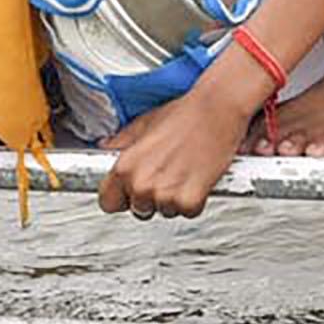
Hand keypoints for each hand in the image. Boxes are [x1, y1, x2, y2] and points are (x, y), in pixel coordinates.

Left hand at [96, 75, 259, 218]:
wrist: (217, 111)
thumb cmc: (184, 115)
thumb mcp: (143, 124)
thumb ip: (121, 142)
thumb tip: (106, 148)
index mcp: (125, 166)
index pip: (108, 202)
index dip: (121, 197)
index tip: (131, 191)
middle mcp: (141, 184)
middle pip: (139, 210)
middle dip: (151, 198)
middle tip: (167, 174)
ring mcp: (165, 195)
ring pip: (165, 211)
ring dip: (175, 198)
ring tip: (184, 171)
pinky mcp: (190, 201)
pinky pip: (188, 212)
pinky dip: (196, 200)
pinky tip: (198, 179)